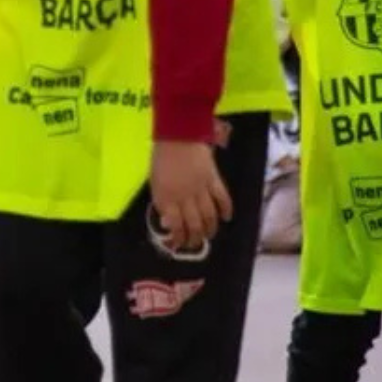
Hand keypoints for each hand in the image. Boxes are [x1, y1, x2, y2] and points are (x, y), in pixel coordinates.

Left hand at [149, 139, 231, 255]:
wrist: (178, 135)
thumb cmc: (162, 157)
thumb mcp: (155, 182)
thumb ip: (162, 202)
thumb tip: (168, 223)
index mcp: (166, 198)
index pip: (175, 226)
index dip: (177, 239)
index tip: (177, 246)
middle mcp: (184, 198)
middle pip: (194, 225)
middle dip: (195, 239)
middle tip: (195, 245)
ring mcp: (201, 190)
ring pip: (209, 216)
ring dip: (210, 229)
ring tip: (210, 236)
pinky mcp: (214, 180)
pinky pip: (223, 199)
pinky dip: (226, 210)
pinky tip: (226, 218)